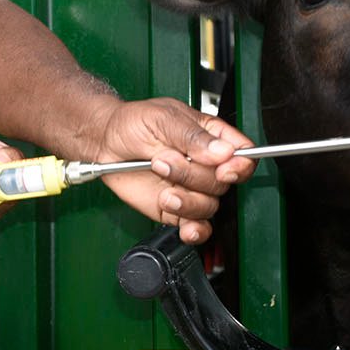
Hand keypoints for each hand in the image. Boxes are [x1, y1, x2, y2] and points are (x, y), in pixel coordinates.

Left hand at [89, 98, 255, 243]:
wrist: (107, 144)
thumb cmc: (134, 124)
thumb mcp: (162, 119)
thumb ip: (193, 136)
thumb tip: (223, 152)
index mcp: (210, 137)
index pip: (242, 153)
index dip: (239, 164)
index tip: (224, 167)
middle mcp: (205, 165)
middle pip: (223, 183)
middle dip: (193, 176)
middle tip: (163, 161)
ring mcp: (191, 188)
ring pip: (209, 206)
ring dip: (187, 201)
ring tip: (163, 188)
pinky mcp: (177, 209)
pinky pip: (197, 227)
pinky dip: (194, 230)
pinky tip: (185, 226)